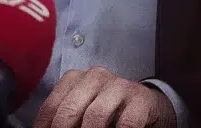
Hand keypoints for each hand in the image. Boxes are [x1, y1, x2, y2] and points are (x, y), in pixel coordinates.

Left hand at [32, 66, 177, 127]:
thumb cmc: (110, 112)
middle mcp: (95, 77)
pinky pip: (126, 123)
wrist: (149, 106)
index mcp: (76, 79)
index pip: (51, 107)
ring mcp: (119, 86)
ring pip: (96, 115)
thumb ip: (65, 119)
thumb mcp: (83, 111)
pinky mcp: (140, 100)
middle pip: (69, 109)